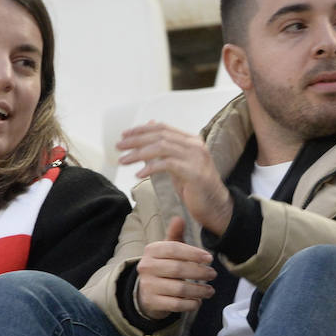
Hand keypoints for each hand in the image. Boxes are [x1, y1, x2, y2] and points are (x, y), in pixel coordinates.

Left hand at [117, 122, 233, 234]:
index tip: (124, 135)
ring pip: (162, 147)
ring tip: (124, 160)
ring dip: (139, 153)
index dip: (141, 130)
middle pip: (160, 135)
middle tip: (119, 146)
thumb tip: (148, 135)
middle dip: (136, 140)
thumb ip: (165, 151)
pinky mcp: (194, 172)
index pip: (163, 128)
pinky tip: (139, 174)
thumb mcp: (177, 165)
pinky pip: (167, 164)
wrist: (215, 207)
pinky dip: (150, 168)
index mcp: (191, 140)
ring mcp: (196, 158)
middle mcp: (195, 145)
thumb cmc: (194, 188)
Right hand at [135, 217, 215, 317]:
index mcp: (152, 250)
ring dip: (199, 291)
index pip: (174, 249)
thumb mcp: (166, 250)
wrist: (144, 291)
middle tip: (213, 274)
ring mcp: (148, 286)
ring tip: (210, 290)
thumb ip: (175, 235)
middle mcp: (147, 267)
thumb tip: (179, 218)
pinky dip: (190, 304)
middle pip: (178, 269)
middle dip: (200, 272)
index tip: (209, 258)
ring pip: (179, 289)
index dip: (194, 253)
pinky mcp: (152, 302)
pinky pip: (176, 305)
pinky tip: (198, 301)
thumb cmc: (162, 266)